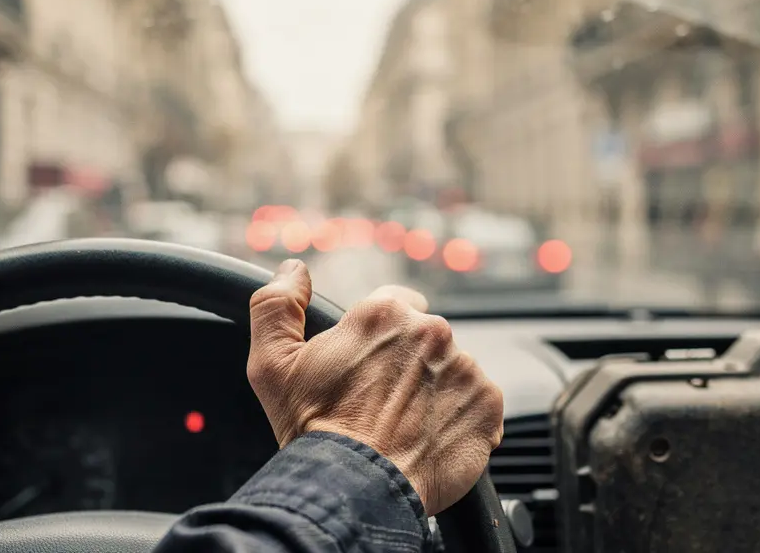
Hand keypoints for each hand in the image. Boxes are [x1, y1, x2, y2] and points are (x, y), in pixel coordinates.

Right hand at [247, 260, 503, 514]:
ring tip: (404, 422)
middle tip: (380, 399)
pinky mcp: (487, 404)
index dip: (380, 335)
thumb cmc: (313, 430)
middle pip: (424, 337)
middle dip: (407, 362)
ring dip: (434, 388)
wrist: (353, 489)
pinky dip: (460, 416)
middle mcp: (430, 332)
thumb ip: (276, 304)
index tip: (369, 364)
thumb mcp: (272, 363)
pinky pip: (477, 402)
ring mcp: (464, 368)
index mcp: (384, 313)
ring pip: (451, 368)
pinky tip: (429, 435)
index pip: (395, 302)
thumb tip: (293, 271)